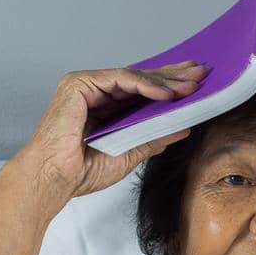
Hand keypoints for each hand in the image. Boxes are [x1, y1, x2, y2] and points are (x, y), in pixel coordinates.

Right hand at [18, 62, 210, 200]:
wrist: (54, 179)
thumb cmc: (81, 171)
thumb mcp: (130, 152)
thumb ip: (154, 137)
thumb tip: (183, 127)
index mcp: (105, 107)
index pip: (141, 91)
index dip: (168, 86)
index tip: (194, 84)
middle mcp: (95, 93)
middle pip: (140, 80)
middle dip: (172, 77)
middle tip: (200, 74)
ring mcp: (86, 86)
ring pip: (133, 77)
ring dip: (164, 81)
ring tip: (189, 86)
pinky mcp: (79, 84)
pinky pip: (119, 79)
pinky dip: (144, 85)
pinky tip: (166, 93)